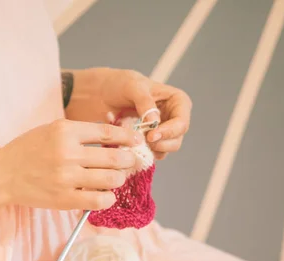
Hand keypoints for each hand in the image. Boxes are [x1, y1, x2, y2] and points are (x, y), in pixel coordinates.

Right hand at [0, 119, 141, 209]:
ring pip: (110, 179)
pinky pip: (99, 200)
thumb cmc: (28, 150)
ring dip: (118, 179)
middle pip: (115, 157)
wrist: (2, 175)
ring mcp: (67, 177)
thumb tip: (114, 138)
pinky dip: (108, 198)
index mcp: (65, 130)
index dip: (128, 137)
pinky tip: (105, 195)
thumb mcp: (51, 130)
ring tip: (115, 178)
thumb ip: (79, 132)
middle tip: (129, 162)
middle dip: (128, 160)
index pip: (108, 133)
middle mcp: (67, 153)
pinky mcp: (64, 198)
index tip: (136, 141)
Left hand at [64, 68, 191, 159]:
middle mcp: (173, 118)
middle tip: (142, 142)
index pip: (182, 122)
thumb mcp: (133, 87)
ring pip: (164, 149)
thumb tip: (155, 122)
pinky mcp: (149, 142)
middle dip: (160, 144)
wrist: (101, 94)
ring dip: (149, 149)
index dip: (170, 132)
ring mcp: (161, 132)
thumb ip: (145, 102)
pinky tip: (128, 146)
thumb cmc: (119, 84)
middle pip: (176, 139)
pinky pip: (150, 154)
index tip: (151, 136)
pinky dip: (140, 153)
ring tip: (132, 141)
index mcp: (177, 101)